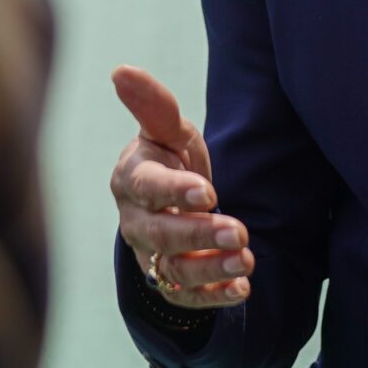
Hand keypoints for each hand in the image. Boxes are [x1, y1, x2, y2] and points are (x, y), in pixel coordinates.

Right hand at [110, 64, 252, 308]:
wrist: (171, 197)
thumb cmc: (168, 156)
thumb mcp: (167, 129)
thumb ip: (153, 105)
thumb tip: (121, 70)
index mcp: (131, 179)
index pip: (148, 188)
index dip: (175, 191)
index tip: (209, 191)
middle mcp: (135, 222)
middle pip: (160, 235)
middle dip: (199, 235)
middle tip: (238, 231)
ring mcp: (149, 255)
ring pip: (173, 271)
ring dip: (211, 270)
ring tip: (247, 260)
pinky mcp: (168, 281)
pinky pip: (186, 297)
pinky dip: (213, 297)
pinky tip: (241, 289)